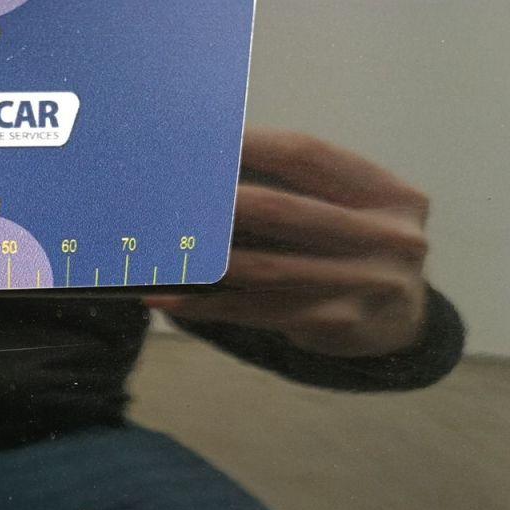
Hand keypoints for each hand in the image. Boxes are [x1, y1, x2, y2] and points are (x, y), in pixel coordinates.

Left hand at [147, 129, 430, 357]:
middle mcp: (387, 236)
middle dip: (218, 201)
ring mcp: (365, 283)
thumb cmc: (356, 254)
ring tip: (157, 248)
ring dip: (203, 258)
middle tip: (167, 193)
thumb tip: (210, 168)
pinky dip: (207, 305)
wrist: (401, 324)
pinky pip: (256, 310)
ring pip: (264, 266)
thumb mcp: (355, 213)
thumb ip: (305, 190)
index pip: (307, 155)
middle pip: (283, 210)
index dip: (249, 143)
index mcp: (388, 193)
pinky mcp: (336, 322)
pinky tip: (169, 298)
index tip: (199, 138)